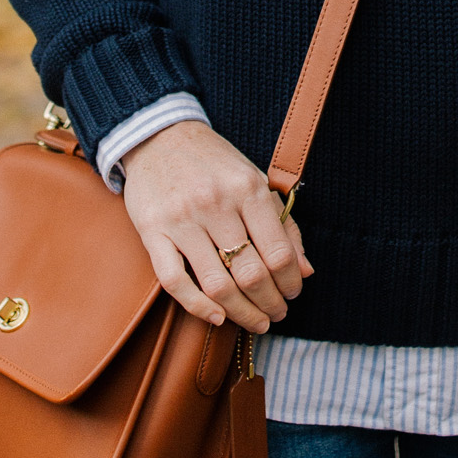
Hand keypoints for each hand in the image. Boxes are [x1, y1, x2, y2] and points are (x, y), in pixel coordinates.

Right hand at [120, 121, 311, 333]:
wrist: (160, 137)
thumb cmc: (214, 165)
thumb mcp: (256, 182)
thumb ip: (284, 226)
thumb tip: (305, 272)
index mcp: (248, 189)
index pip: (279, 253)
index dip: (291, 283)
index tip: (293, 294)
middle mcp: (216, 204)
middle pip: (251, 274)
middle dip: (270, 304)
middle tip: (276, 315)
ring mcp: (182, 219)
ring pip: (217, 284)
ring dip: (241, 313)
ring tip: (254, 321)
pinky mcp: (152, 232)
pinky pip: (174, 280)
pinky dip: (198, 306)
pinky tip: (217, 317)